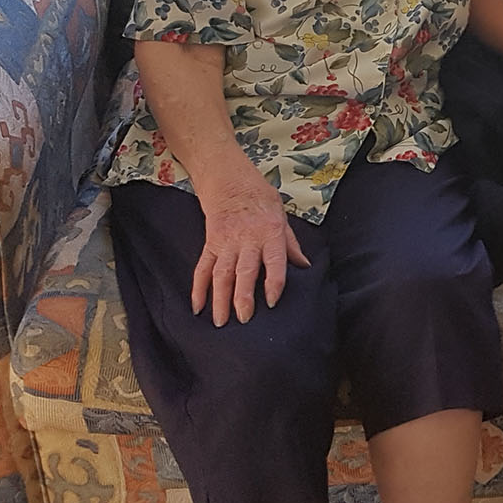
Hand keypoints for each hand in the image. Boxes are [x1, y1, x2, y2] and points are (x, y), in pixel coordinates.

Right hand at [190, 169, 310, 326]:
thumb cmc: (261, 201)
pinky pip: (202, 269)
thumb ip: (291, 245)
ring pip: (221, 274)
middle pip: (244, 272)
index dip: (274, 282)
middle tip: (244, 319)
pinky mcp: (210, 245)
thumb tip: (305, 267)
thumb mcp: (283, 218)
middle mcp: (247, 240)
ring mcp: (226, 243)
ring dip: (220, 299)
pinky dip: (198, 289)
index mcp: (269, 233)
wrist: (230, 181)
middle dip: (243, 297)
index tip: (272, 302)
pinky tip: (198, 307)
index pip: (274, 261)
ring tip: (221, 321)